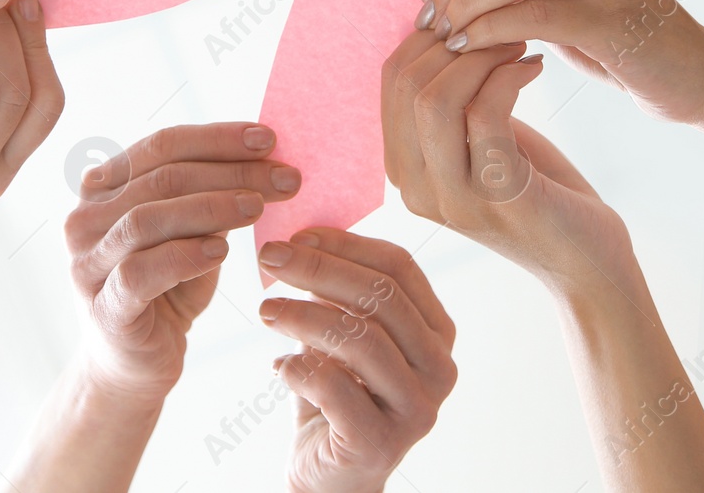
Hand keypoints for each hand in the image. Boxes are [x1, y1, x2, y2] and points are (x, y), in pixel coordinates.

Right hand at [65, 123, 302, 400]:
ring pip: (148, 217)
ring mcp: (88, 263)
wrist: (135, 367)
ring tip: (259, 208)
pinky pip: (141, 271)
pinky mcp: (103, 307)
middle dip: (231, 172)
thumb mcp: (191, 233)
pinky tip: (222, 251)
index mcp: (104, 188)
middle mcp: (86, 218)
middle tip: (285, 176)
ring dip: (212, 207)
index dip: (217, 138)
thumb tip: (263, 159)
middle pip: (162, 177)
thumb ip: (209, 197)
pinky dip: (185, 255)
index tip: (270, 139)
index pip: (163, 146)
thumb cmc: (166, 290)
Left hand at [256, 229, 456, 492]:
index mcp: (436, 331)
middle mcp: (438, 367)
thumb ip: (336, 291)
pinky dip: (299, 368)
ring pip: (360, 340)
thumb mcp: (341, 334)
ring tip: (265, 310)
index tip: (297, 234)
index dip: (346, 243)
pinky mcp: (380, 443)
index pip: (400, 267)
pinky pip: (335, 389)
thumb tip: (301, 235)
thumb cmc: (336, 394)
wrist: (332, 475)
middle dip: (319, 269)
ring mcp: (416, 408)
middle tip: (269, 258)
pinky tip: (278, 366)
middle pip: (381, 296)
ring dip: (303, 315)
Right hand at [381, 34, 633, 291]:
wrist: (585, 258)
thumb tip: (443, 19)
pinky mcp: (497, 197)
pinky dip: (507, 77)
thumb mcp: (480, 137)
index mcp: (404, 167)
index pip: (391, 77)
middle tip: (503, 20)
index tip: (476, 14)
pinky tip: (533, 68)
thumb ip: (453, 95)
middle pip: (406, 82)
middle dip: (456, 36)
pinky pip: (484, 114)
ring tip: (517, 40)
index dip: (429, 34)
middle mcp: (416, 188)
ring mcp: (452, 198)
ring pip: (434, 98)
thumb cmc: (538, 187)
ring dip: (481, 54)